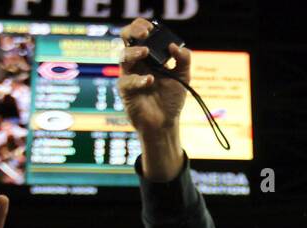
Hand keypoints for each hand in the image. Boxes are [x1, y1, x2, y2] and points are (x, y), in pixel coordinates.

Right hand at [118, 18, 190, 136]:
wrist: (165, 122)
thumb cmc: (171, 99)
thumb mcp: (183, 76)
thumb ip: (183, 59)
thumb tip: (174, 46)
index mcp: (149, 56)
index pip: (140, 33)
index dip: (142, 26)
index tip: (151, 27)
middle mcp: (137, 62)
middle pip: (126, 38)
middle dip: (133, 31)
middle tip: (144, 32)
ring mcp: (130, 75)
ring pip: (123, 56)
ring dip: (134, 52)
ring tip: (146, 52)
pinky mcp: (126, 91)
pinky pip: (127, 80)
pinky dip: (138, 79)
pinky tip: (149, 80)